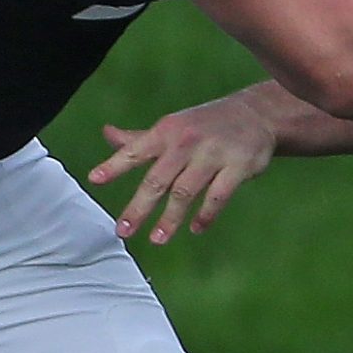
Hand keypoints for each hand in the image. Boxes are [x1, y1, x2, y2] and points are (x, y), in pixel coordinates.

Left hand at [88, 97, 279, 242]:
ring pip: (186, 191)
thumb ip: (140, 138)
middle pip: (158, 179)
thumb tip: (106, 133)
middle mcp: (187, 141)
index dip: (115, 164)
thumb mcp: (172, 127)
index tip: (95, 179)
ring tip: (157, 239)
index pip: (136, 150)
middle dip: (139, 207)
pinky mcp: (238, 166)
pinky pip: (218, 196)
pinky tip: (196, 229)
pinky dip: (206, 215)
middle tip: (123, 230)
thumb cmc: (205, 125)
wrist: (257, 114)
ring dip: (170, 218)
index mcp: (167, 131)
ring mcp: (213, 154)